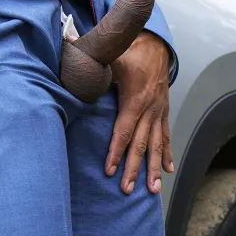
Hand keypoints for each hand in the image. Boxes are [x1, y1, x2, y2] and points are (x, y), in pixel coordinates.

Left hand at [105, 31, 173, 194]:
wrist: (156, 46)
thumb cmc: (130, 53)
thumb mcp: (111, 56)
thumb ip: (91, 60)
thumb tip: (67, 47)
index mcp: (135, 99)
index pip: (123, 131)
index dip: (115, 152)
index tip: (109, 170)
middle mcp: (150, 109)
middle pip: (141, 145)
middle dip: (134, 169)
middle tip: (127, 189)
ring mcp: (159, 112)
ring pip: (157, 145)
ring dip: (154, 168)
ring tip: (152, 189)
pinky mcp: (164, 112)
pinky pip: (166, 136)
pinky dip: (167, 154)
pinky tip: (167, 170)